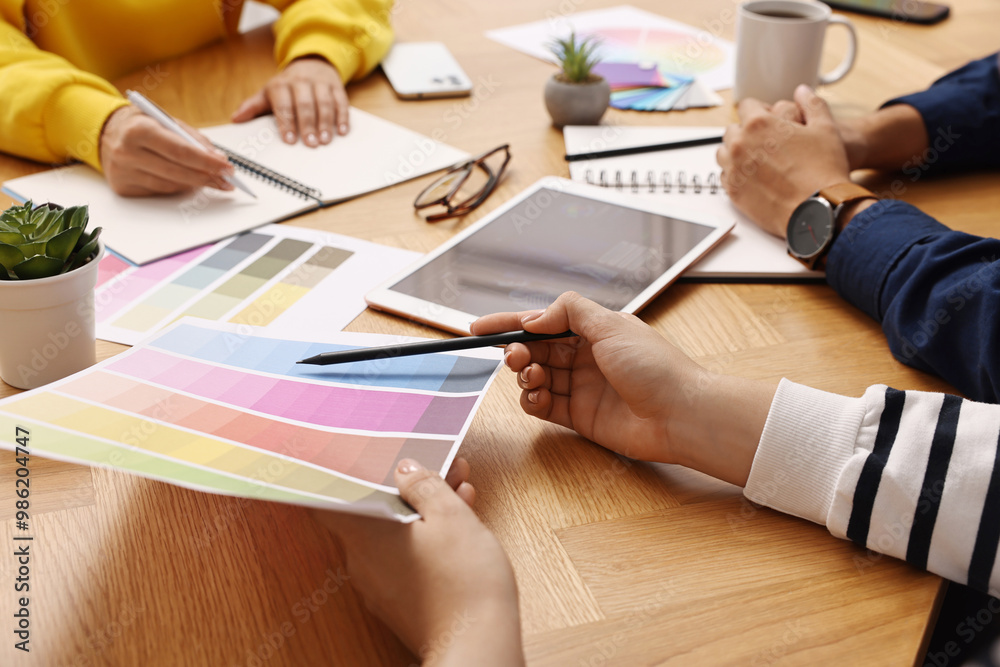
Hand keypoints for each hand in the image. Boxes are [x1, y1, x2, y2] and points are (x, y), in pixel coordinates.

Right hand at [99, 105, 235, 196]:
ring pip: (171, 185)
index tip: (227, 167)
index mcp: (139, 129)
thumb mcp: (165, 120)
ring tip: (213, 180)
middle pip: (178, 171)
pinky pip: (160, 191)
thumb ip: (192, 138)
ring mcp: (123, 172)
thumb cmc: (141, 125)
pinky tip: (189, 182)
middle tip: (227, 180)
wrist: (104, 133)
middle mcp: (127, 152)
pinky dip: (178, 187)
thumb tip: (218, 158)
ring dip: (196, 184)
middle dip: (208, 177)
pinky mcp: (123, 187)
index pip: (181, 150)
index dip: (207, 161)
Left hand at [232, 56, 348, 146]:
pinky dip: (342, 117)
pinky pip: (341, 101)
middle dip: (307, 125)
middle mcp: (301, 82)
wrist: (311, 63)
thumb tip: (235, 119)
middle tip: (310, 144)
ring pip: (324, 103)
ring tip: (325, 141)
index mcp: (281, 85)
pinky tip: (341, 131)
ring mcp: (320, 84)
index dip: (286, 122)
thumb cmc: (287, 86)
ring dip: (325, 123)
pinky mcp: (336, 87)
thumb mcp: (268, 93)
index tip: (289, 140)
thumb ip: (253, 107)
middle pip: (305, 104)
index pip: (283, 104)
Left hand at [313, 458, 523, 665]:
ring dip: (423, 509)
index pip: (329, 499)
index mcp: (365, 535)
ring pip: (396, 534)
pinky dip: (427, 538)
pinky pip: (407, 558)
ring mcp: (382, 585)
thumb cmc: (464, 581)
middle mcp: (364, 562)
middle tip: (438, 467)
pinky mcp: (402, 602)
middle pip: (374, 512)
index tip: (350, 454)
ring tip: (460, 490)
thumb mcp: (451, 514)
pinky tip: (459, 526)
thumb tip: (405, 470)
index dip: (341, 473)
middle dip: (406, 486)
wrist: (478, 644)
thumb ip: (424, 485)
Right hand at [472, 292, 701, 463]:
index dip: (509, 323)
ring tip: (531, 376)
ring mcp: (581, 387)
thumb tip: (535, 316)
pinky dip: (531, 400)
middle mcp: (585, 357)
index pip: (542, 322)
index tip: (479, 327)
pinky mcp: (579, 417)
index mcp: (594, 330)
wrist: (680, 415)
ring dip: (524, 375)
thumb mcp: (612, 324)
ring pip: (535, 377)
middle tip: (514, 355)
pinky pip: (542, 406)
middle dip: (516, 350)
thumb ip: (570, 312)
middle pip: (535, 350)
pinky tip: (535, 397)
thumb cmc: (656, 367)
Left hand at [717, 85, 851, 236]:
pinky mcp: (732, 192)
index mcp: (759, 124)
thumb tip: (802, 91)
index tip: (768, 119)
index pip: (746, 106)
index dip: (760, 110)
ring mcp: (733, 169)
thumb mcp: (826, 129)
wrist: (817, 211)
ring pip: (724, 152)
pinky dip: (736, 173)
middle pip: (733, 129)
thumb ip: (812, 104)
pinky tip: (755, 177)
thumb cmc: (823, 171)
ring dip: (737, 152)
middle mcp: (740, 145)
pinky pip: (725, 175)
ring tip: (759, 160)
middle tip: (766, 143)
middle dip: (747, 132)